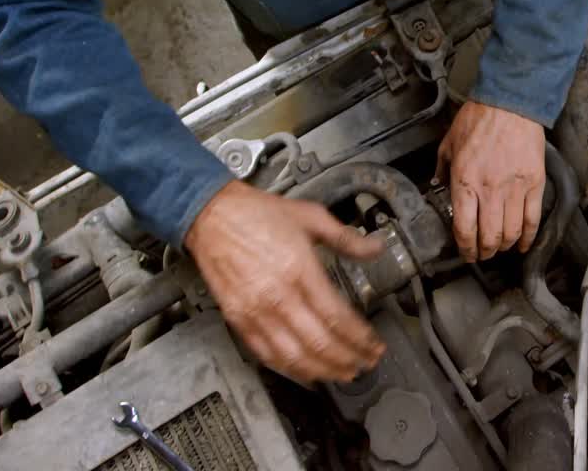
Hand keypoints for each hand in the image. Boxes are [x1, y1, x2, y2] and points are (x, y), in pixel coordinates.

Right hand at [184, 181, 386, 383]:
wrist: (211, 215)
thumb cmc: (257, 214)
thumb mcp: (310, 216)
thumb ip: (345, 237)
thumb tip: (375, 248)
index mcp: (299, 269)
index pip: (337, 316)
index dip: (360, 338)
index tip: (374, 345)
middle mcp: (278, 296)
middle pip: (320, 343)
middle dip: (348, 359)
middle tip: (366, 364)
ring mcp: (256, 312)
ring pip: (294, 356)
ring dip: (323, 371)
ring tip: (343, 374)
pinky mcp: (238, 320)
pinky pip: (266, 354)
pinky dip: (289, 369)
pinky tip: (306, 373)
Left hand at [436, 101, 544, 261]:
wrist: (511, 102)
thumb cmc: (479, 119)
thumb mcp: (449, 143)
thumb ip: (442, 169)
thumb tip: (438, 187)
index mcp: (465, 181)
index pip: (464, 229)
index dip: (465, 248)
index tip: (466, 253)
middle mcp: (490, 190)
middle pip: (490, 237)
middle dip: (485, 252)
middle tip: (483, 254)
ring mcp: (515, 188)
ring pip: (511, 232)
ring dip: (505, 246)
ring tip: (500, 247)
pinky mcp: (535, 184)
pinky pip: (533, 218)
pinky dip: (528, 237)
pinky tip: (522, 244)